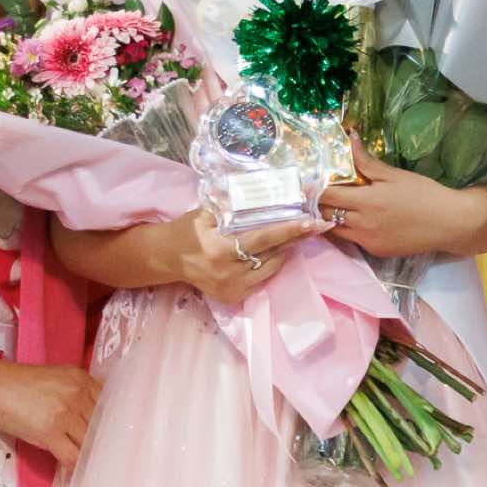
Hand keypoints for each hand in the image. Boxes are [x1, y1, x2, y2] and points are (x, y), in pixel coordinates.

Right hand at [0, 361, 101, 467]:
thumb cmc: (20, 384)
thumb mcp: (57, 378)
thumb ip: (77, 393)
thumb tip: (90, 417)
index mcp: (82, 379)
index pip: (109, 405)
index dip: (111, 423)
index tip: (111, 435)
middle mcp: (78, 394)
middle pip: (102, 425)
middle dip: (102, 441)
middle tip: (103, 455)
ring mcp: (66, 413)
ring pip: (89, 442)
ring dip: (88, 454)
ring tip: (88, 463)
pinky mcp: (50, 432)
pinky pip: (72, 456)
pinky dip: (75, 465)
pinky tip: (73, 469)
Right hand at [173, 206, 328, 304]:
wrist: (169, 258)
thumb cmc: (189, 229)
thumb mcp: (206, 212)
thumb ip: (231, 204)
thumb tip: (263, 189)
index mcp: (220, 249)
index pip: (263, 238)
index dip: (289, 229)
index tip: (312, 222)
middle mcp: (228, 272)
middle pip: (272, 253)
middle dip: (296, 238)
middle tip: (317, 225)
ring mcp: (232, 288)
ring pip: (271, 268)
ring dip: (285, 251)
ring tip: (296, 234)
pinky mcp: (233, 297)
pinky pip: (262, 279)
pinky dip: (271, 264)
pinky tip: (275, 251)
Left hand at [317, 137, 474, 257]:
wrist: (448, 223)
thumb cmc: (423, 193)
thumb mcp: (394, 175)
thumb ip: (367, 161)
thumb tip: (350, 138)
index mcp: (367, 201)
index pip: (328, 196)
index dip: (314, 189)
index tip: (305, 182)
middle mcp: (363, 224)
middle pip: (327, 215)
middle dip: (319, 204)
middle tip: (316, 194)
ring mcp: (368, 241)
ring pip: (336, 230)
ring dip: (330, 219)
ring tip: (332, 206)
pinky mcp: (376, 252)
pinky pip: (353, 240)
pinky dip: (348, 229)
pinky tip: (354, 219)